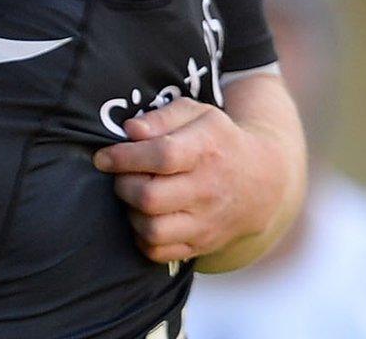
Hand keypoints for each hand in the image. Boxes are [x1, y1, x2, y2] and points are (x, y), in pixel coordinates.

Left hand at [92, 96, 291, 265]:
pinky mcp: (202, 244)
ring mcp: (206, 222)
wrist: (261, 181)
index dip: (124, 157)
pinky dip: (142, 237)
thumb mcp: (197, 114)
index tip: (103, 157)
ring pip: (152, 229)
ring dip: (131, 213)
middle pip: (150, 197)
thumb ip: (162, 117)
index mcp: (206, 150)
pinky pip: (159, 251)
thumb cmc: (218, 141)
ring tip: (134, 197)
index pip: (161, 156)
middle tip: (121, 176)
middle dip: (123, 185)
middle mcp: (208, 189)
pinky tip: (146, 217)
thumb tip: (131, 130)